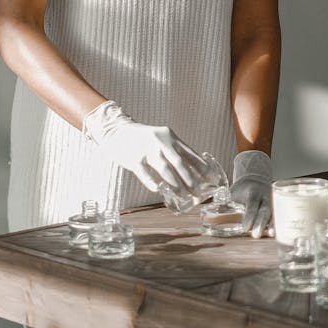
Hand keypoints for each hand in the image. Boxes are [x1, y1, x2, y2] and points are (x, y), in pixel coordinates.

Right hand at [83, 101, 206, 193]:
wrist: (117, 130)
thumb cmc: (144, 139)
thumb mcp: (162, 139)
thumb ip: (176, 152)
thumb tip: (194, 171)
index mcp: (171, 137)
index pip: (190, 154)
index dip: (202, 168)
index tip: (211, 180)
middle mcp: (161, 142)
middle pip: (179, 163)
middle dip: (191, 180)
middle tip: (198, 194)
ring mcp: (147, 150)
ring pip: (164, 169)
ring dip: (175, 184)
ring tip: (183, 196)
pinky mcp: (133, 158)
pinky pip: (143, 172)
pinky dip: (151, 181)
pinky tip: (158, 190)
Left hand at [230, 150, 272, 237]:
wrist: (256, 179)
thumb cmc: (242, 189)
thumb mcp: (232, 193)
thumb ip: (222, 203)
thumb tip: (205, 213)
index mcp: (252, 192)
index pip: (251, 204)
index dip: (249, 216)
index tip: (245, 228)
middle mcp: (264, 197)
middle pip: (265, 210)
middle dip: (261, 223)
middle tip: (256, 235)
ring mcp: (272, 203)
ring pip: (274, 213)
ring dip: (273, 225)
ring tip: (271, 235)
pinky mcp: (277, 208)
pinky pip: (278, 217)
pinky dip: (278, 225)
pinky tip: (276, 234)